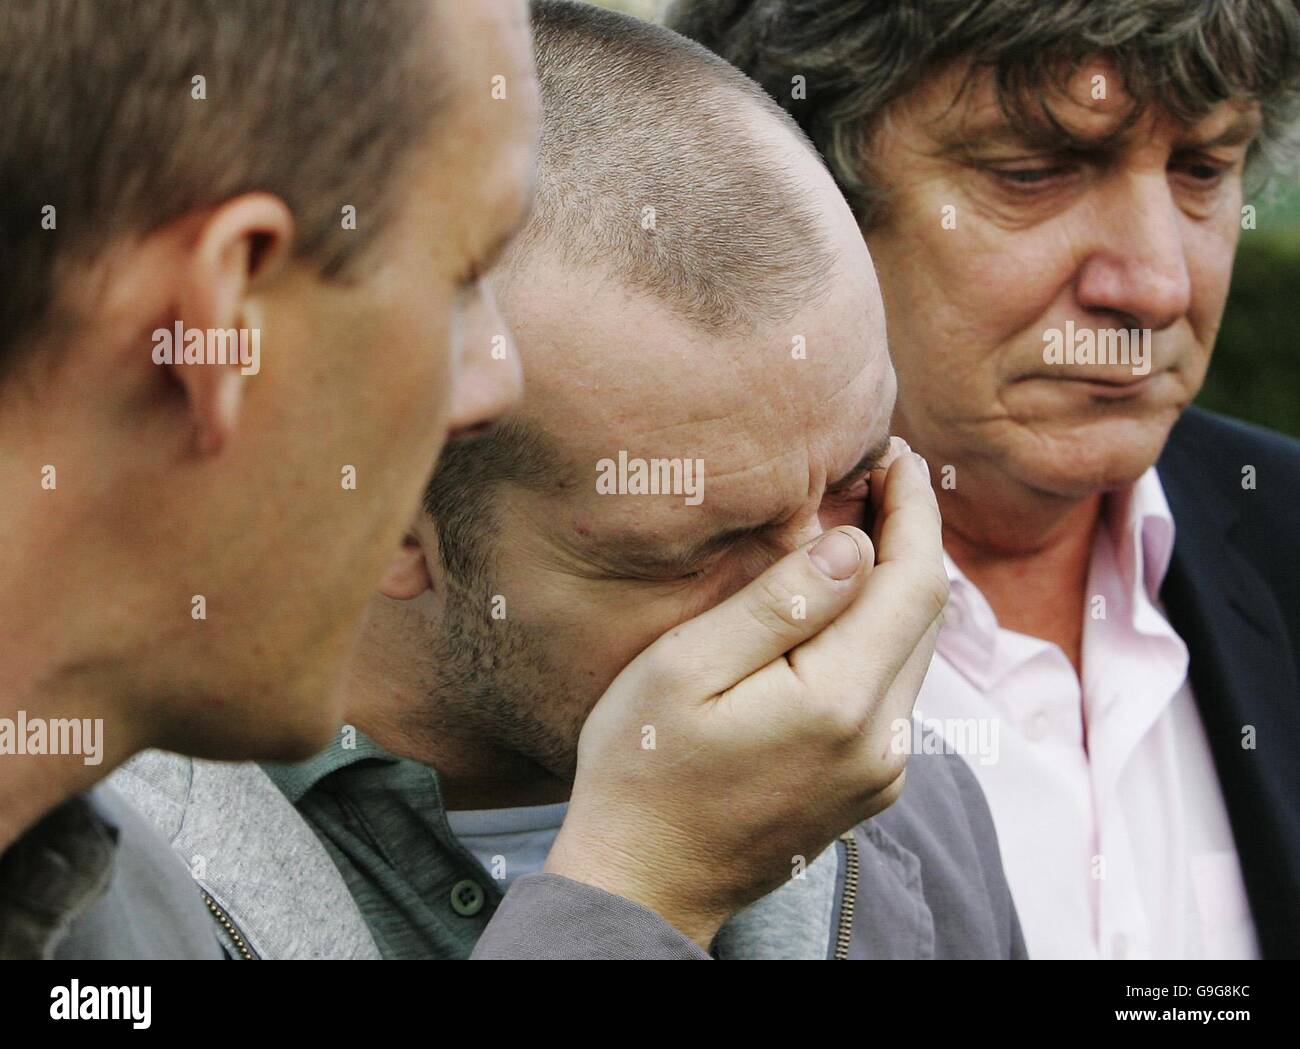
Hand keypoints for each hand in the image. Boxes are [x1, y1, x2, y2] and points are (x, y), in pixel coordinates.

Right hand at [544, 439, 946, 946]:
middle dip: (913, 538)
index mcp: (839, 702)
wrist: (646, 880)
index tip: (902, 457)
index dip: (914, 512)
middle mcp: (882, 740)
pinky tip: (847, 607)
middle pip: (926, 614)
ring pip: (915, 651)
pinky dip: (883, 634)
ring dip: (899, 585)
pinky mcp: (870, 784)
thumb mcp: (687, 668)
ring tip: (867, 526)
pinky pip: (895, 689)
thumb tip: (854, 544)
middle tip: (885, 475)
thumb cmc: (643, 764)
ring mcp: (882, 770)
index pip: (912, 583)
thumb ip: (779, 603)